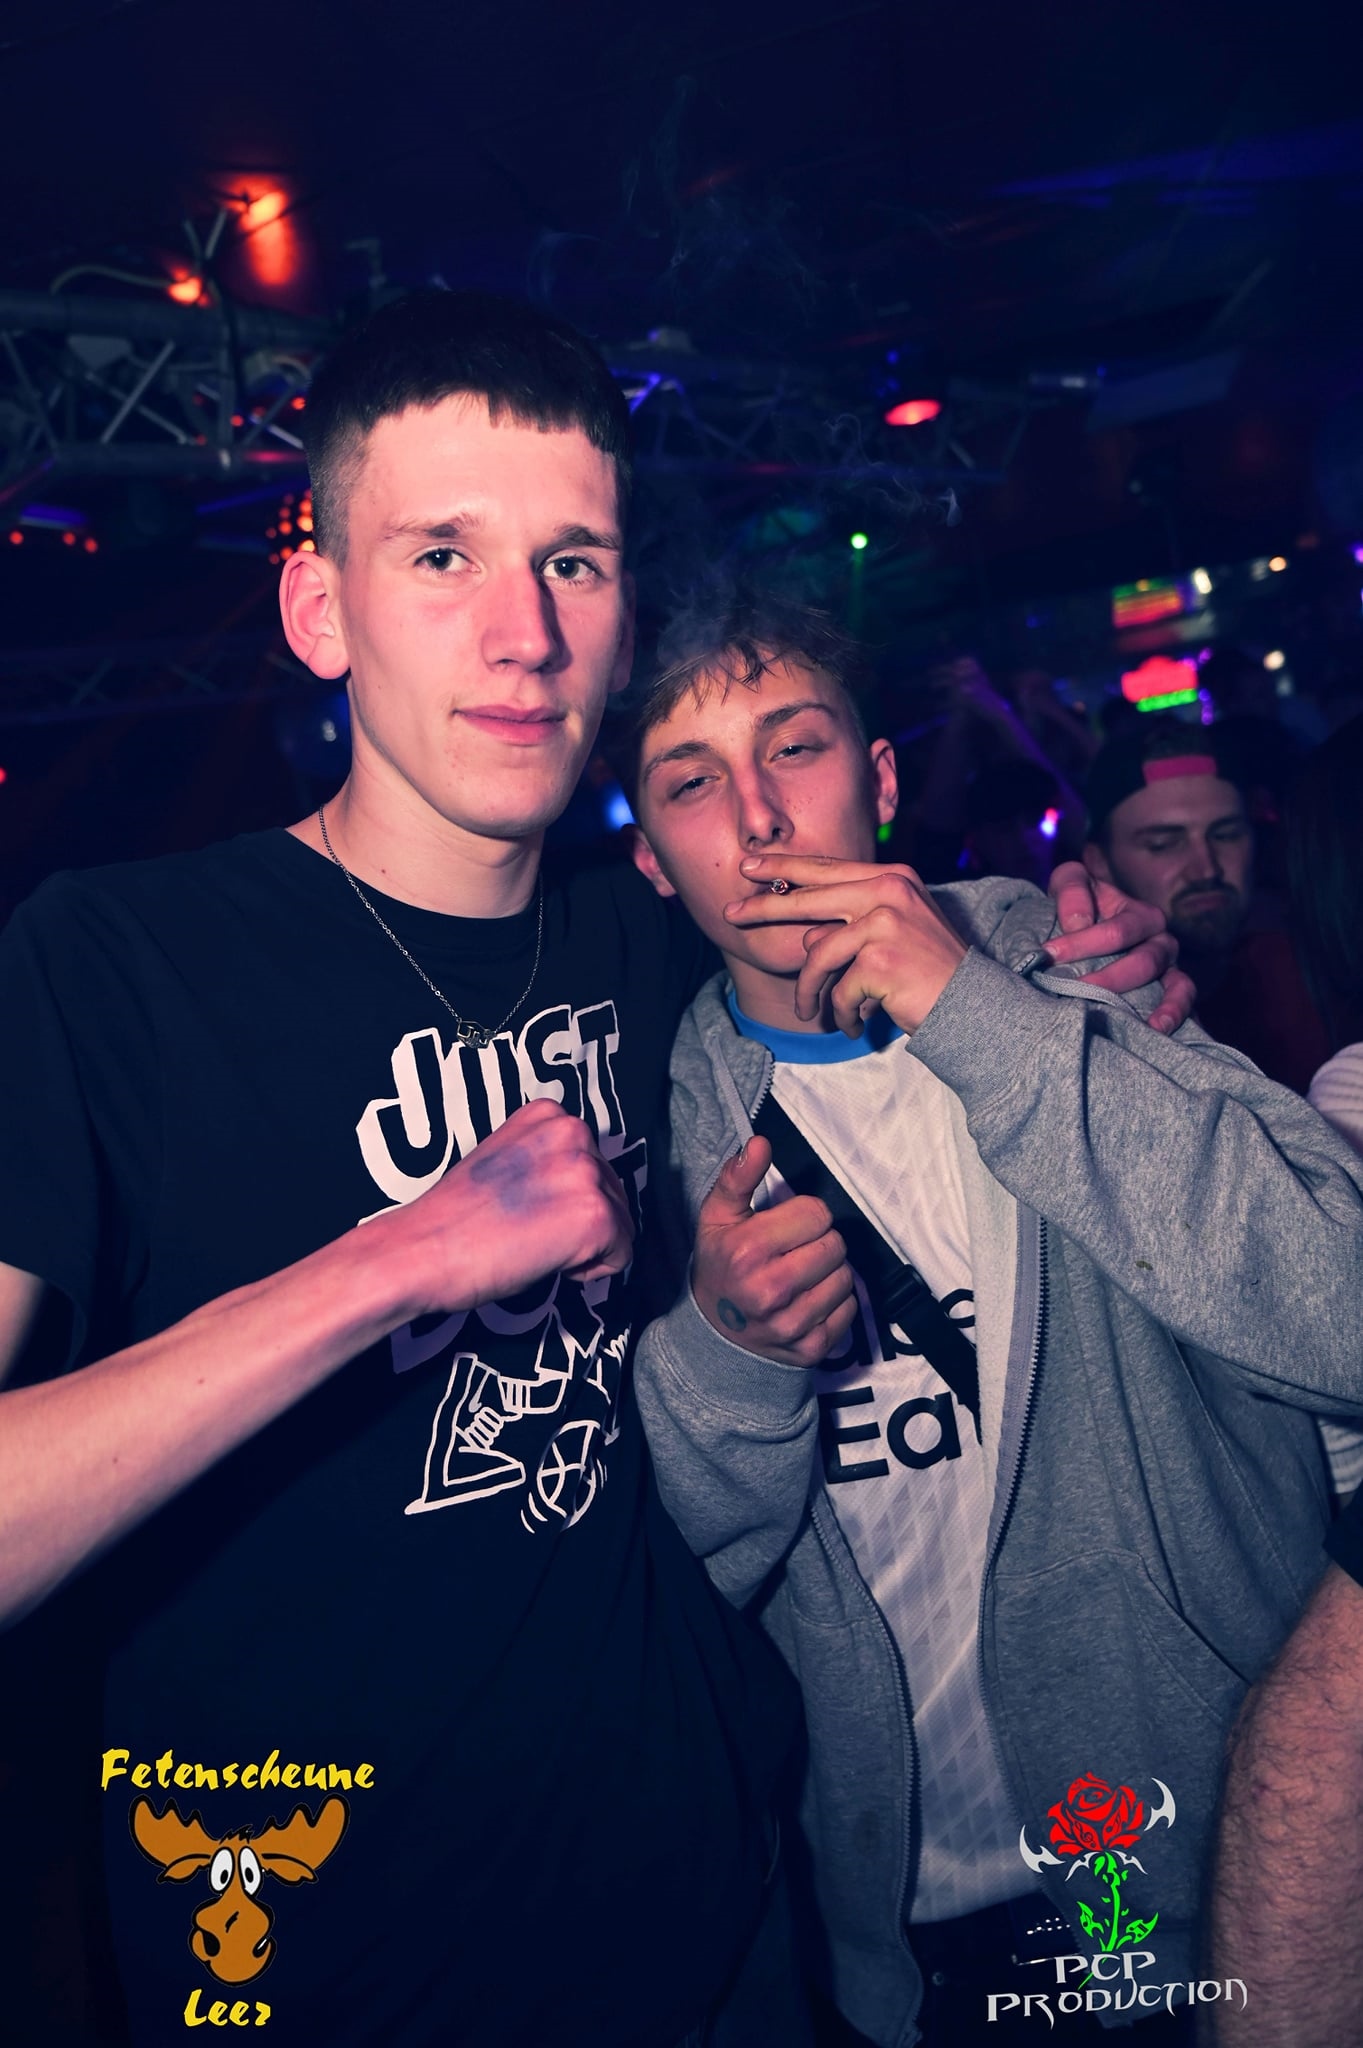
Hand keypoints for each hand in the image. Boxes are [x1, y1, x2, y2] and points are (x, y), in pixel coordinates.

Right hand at [386, 1100, 634, 1316]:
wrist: (424, 1249)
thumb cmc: (453, 1219)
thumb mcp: (504, 1161)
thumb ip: (545, 1161)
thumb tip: (574, 1190)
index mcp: (548, 1115)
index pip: (593, 1163)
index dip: (565, 1199)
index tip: (532, 1211)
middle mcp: (573, 1132)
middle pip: (613, 1191)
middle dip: (580, 1222)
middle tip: (528, 1233)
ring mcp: (586, 1172)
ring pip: (621, 1224)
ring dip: (586, 1246)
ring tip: (532, 1244)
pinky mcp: (596, 1214)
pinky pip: (621, 1255)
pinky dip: (591, 1271)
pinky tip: (544, 1260)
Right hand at [692, 1137, 856, 1365]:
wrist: (713, 1332)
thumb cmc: (720, 1264)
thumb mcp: (718, 1216)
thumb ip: (739, 1176)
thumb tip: (759, 1143)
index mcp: (748, 1251)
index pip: (817, 1214)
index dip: (804, 1216)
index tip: (785, 1228)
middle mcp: (770, 1291)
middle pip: (835, 1246)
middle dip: (819, 1243)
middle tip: (794, 1251)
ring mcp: (791, 1324)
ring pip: (846, 1278)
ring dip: (829, 1273)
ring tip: (801, 1276)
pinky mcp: (810, 1348)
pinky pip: (850, 1310)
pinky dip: (834, 1303)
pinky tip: (808, 1300)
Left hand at [727, 852, 967, 1035]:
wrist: (974, 1006)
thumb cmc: (928, 974)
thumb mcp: (892, 935)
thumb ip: (851, 924)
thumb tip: (804, 933)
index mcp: (891, 878)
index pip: (827, 868)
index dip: (785, 867)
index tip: (749, 867)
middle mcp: (889, 891)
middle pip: (808, 898)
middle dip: (764, 907)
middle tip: (732, 915)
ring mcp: (885, 923)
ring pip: (817, 955)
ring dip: (810, 990)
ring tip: (810, 1013)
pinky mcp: (881, 959)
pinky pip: (839, 989)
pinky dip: (843, 1012)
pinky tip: (855, 1023)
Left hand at [1045, 862, 1194, 1033]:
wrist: (1088, 919)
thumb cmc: (1080, 903)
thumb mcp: (1071, 881)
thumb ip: (1072, 890)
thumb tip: (1078, 924)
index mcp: (1140, 914)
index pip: (1117, 932)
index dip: (1081, 944)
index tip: (1047, 955)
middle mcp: (1161, 940)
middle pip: (1144, 963)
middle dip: (1107, 979)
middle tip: (1071, 990)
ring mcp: (1170, 968)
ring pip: (1175, 985)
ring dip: (1160, 1006)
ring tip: (1145, 1026)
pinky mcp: (1172, 991)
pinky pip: (1184, 1003)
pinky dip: (1177, 1016)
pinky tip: (1159, 1032)